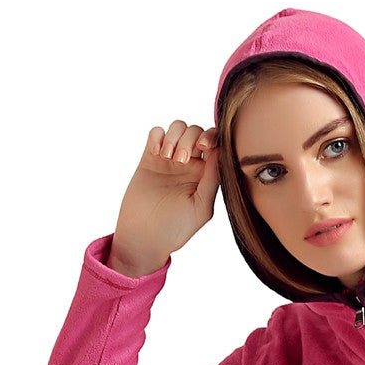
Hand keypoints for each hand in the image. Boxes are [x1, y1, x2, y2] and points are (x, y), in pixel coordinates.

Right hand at [109, 120, 221, 276]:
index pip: (215, 145)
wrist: (144, 236)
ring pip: (177, 128)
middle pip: (196, 132)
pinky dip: (158, 135)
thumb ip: (212, 180)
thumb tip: (220, 151)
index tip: (204, 148)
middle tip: (180, 160)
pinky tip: (157, 153)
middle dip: (190, 138)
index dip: (212, 138)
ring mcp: (169, 160)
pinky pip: (156, 133)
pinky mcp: (149, 158)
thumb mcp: (201, 207)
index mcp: (206, 176)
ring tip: (168, 157)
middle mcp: (189, 165)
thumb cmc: (175, 229)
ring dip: (174, 135)